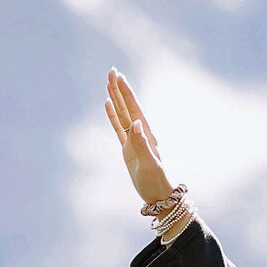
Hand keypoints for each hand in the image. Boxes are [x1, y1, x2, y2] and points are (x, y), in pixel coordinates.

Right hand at [105, 69, 175, 208]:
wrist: (158, 195)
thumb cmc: (156, 181)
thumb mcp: (149, 164)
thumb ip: (142, 144)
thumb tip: (136, 123)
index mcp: (146, 134)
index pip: (134, 108)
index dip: (126, 92)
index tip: (119, 77)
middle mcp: (140, 134)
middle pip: (127, 106)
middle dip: (120, 88)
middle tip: (111, 70)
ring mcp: (133, 140)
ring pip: (122, 114)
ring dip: (116, 98)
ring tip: (109, 82)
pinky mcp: (128, 149)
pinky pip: (118, 128)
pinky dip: (112, 115)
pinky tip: (108, 104)